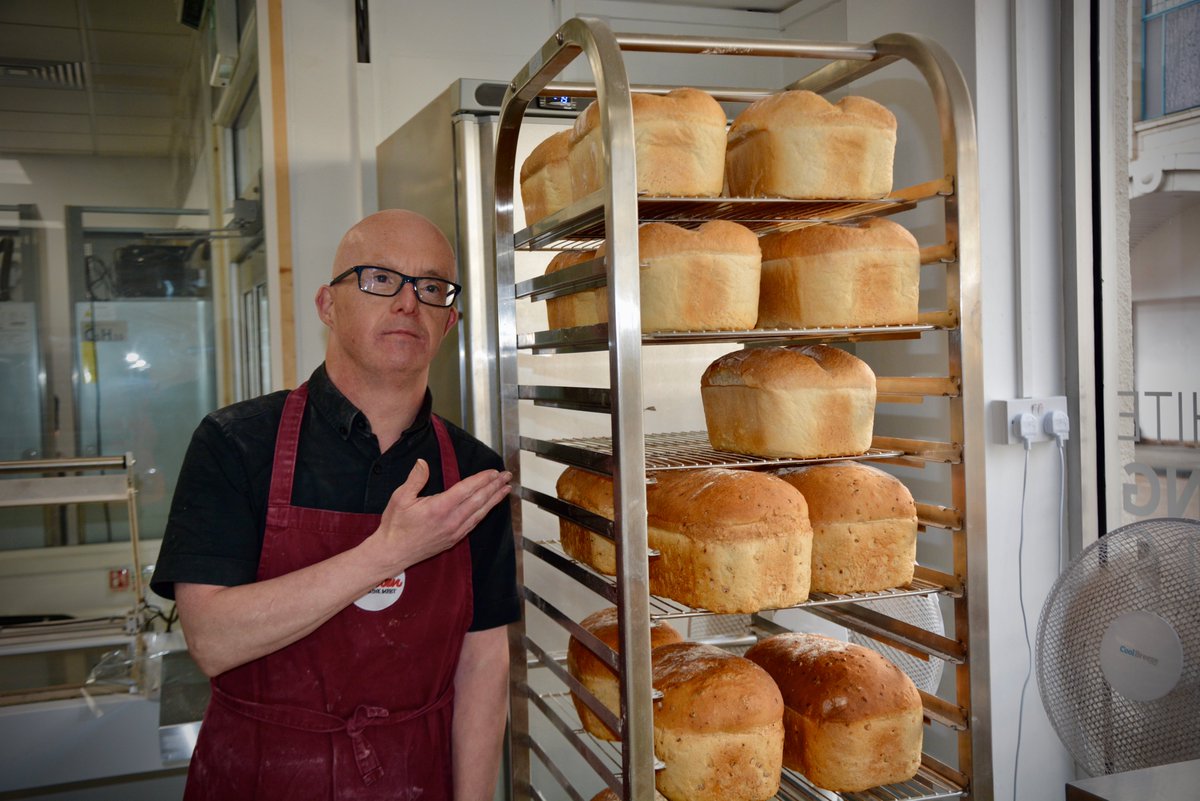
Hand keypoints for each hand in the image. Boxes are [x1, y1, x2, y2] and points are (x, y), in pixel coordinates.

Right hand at [368, 459, 511, 574]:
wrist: (392, 552)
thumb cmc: (395, 525)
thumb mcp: (400, 498)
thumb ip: (415, 479)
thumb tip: (423, 463)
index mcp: (439, 508)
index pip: (467, 490)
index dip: (482, 479)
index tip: (493, 472)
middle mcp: (451, 520)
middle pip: (478, 500)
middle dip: (494, 486)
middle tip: (507, 476)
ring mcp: (454, 531)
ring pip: (480, 512)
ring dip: (494, 499)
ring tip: (506, 489)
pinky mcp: (454, 539)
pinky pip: (474, 523)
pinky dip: (485, 512)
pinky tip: (491, 506)